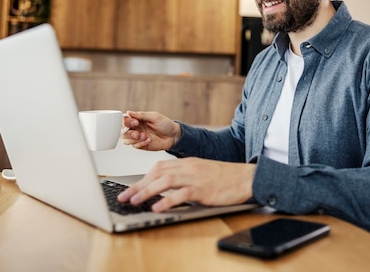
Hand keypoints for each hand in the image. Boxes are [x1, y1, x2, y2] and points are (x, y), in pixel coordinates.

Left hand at [117, 158, 255, 210]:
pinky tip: (157, 207)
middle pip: (157, 173)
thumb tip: (166, 189)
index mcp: (187, 163)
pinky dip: (167, 201)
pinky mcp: (203, 189)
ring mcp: (195, 177)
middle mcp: (188, 167)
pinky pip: (181, 194)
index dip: (142, 178)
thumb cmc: (225, 178)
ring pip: (165, 182)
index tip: (130, 189)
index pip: (158, 168)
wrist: (245, 178)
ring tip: (134, 202)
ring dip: (146, 192)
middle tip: (124, 197)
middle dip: (137, 186)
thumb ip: (185, 178)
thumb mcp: (201, 173)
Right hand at [121, 110, 180, 150]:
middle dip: (129, 133)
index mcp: (137, 119)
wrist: (173, 136)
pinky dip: (141, 143)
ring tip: (144, 136)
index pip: (124, 120)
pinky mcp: (141, 145)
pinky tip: (149, 140)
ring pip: (126, 140)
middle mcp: (135, 128)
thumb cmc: (165, 124)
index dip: (126, 122)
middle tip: (138, 133)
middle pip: (122, 131)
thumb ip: (141, 115)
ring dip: (134, 139)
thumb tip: (129, 112)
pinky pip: (135, 146)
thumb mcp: (154, 117)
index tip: (135, 122)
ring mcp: (137, 137)